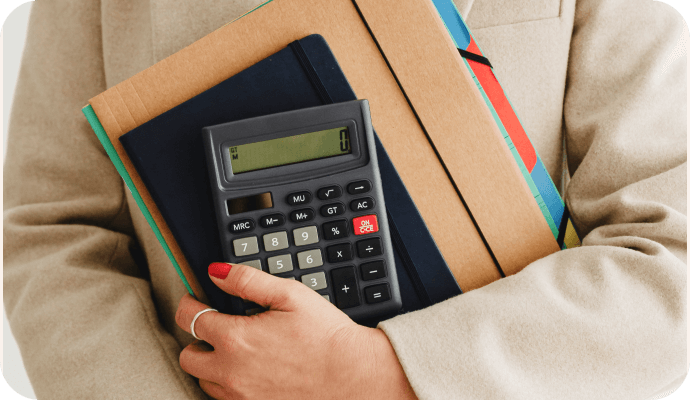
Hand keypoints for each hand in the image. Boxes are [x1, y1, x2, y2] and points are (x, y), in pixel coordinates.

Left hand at [175, 262, 417, 399]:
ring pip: (203, 379)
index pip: (190, 318)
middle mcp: (231, 372)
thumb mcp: (289, 295)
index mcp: (236, 339)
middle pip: (188, 355)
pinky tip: (246, 368)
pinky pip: (223, 397)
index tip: (194, 299)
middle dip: (196, 337)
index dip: (189, 303)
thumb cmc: (325, 335)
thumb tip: (217, 272)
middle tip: (214, 325)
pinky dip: (226, 382)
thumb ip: (248, 281)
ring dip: (210, 362)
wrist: (351, 374)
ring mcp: (240, 395)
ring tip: (233, 347)